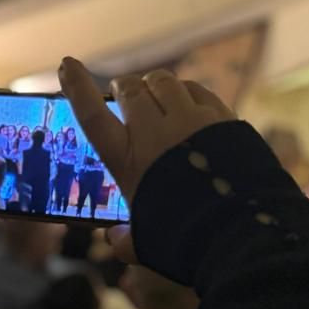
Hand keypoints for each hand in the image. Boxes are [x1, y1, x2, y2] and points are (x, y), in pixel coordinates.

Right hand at [58, 57, 235, 262]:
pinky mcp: (222, 118)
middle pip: (129, 90)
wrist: (241, 232)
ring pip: (163, 82)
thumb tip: (114, 239)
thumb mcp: (145, 244)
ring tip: (155, 93)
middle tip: (122, 92)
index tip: (67, 64)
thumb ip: (125, 239)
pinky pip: (197, 90)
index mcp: (127, 160)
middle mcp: (154, 132)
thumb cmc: (184, 241)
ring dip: (153, 84)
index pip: (92, 115)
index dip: (77, 87)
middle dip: (123, 87)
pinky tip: (187, 100)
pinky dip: (186, 91)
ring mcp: (190, 120)